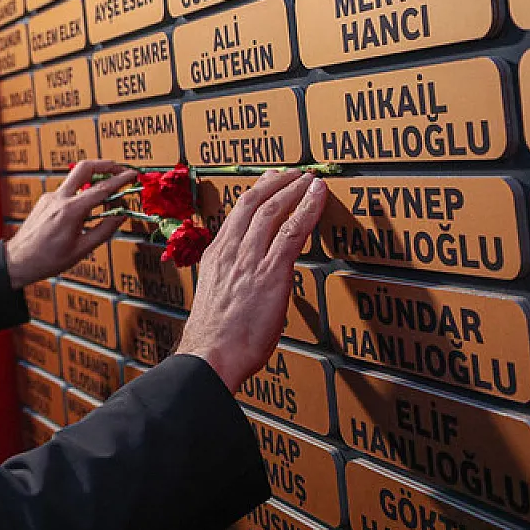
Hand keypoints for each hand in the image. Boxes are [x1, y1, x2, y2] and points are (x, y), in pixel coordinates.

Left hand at [4, 160, 137, 288]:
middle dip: (104, 164)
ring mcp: (49, 197)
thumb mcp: (82, 249)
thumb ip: (104, 230)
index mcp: (70, 211)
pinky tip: (85, 208)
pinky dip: (79, 193)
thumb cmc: (47, 259)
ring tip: (106, 192)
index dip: (120, 179)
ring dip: (92, 180)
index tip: (132, 175)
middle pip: (84, 168)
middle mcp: (59, 199)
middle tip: (118, 169)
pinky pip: (66, 191)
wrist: (18, 260)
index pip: (102, 189)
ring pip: (75, 179)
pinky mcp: (44, 201)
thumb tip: (121, 216)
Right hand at [177, 169, 327, 392]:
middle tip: (294, 173)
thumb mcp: (218, 300)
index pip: (236, 214)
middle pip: (253, 204)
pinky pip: (292, 231)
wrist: (210, 356)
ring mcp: (250, 260)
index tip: (269, 183)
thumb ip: (233, 283)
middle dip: (276, 183)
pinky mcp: (271, 273)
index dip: (256, 193)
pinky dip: (308, 208)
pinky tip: (319, 195)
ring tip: (312, 180)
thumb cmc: (215, 340)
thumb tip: (250, 285)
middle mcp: (230, 251)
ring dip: (295, 190)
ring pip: (273, 211)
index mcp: (215, 257)